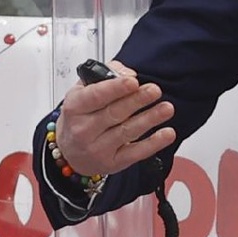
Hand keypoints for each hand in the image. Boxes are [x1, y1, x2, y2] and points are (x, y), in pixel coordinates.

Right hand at [54, 60, 176, 176]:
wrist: (70, 150)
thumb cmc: (81, 115)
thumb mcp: (84, 89)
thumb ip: (106, 74)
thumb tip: (128, 74)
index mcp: (75, 107)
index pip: (95, 96)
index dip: (115, 88)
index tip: (133, 81)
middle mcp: (83, 129)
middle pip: (114, 113)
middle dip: (137, 100)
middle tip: (154, 90)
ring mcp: (97, 148)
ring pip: (127, 131)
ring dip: (149, 119)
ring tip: (166, 108)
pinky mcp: (113, 162)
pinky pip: (135, 153)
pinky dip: (153, 143)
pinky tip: (166, 133)